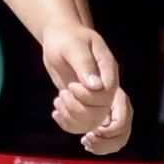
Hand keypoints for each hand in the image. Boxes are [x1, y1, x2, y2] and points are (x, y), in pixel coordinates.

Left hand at [41, 26, 131, 153]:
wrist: (58, 40)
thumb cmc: (65, 39)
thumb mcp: (72, 47)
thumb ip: (84, 64)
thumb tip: (95, 86)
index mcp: (108, 69)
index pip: (108, 94)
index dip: (89, 97)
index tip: (71, 85)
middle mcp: (105, 85)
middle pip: (101, 111)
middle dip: (77, 107)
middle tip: (64, 92)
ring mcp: (95, 96)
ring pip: (92, 122)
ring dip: (71, 116)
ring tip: (59, 100)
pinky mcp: (83, 104)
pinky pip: (81, 125)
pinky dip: (66, 123)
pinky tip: (56, 112)